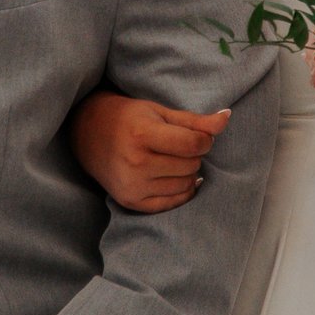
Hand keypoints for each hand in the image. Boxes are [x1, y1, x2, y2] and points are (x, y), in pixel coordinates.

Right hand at [71, 93, 231, 213]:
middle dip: (193, 155)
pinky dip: (180, 190)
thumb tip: (227, 118)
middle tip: (178, 146)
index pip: (193, 144)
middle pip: (192, 165)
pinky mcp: (131, 202)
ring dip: (187, 172)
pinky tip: (173, 177)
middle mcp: (136, 163)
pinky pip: (173, 202)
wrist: (88, 134)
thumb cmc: (128, 119)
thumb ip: (195, 120)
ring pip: (186, 184)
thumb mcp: (160, 112)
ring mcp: (132, 185)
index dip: (204, 139)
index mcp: (142, 134)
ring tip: (171, 159)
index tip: (198, 135)